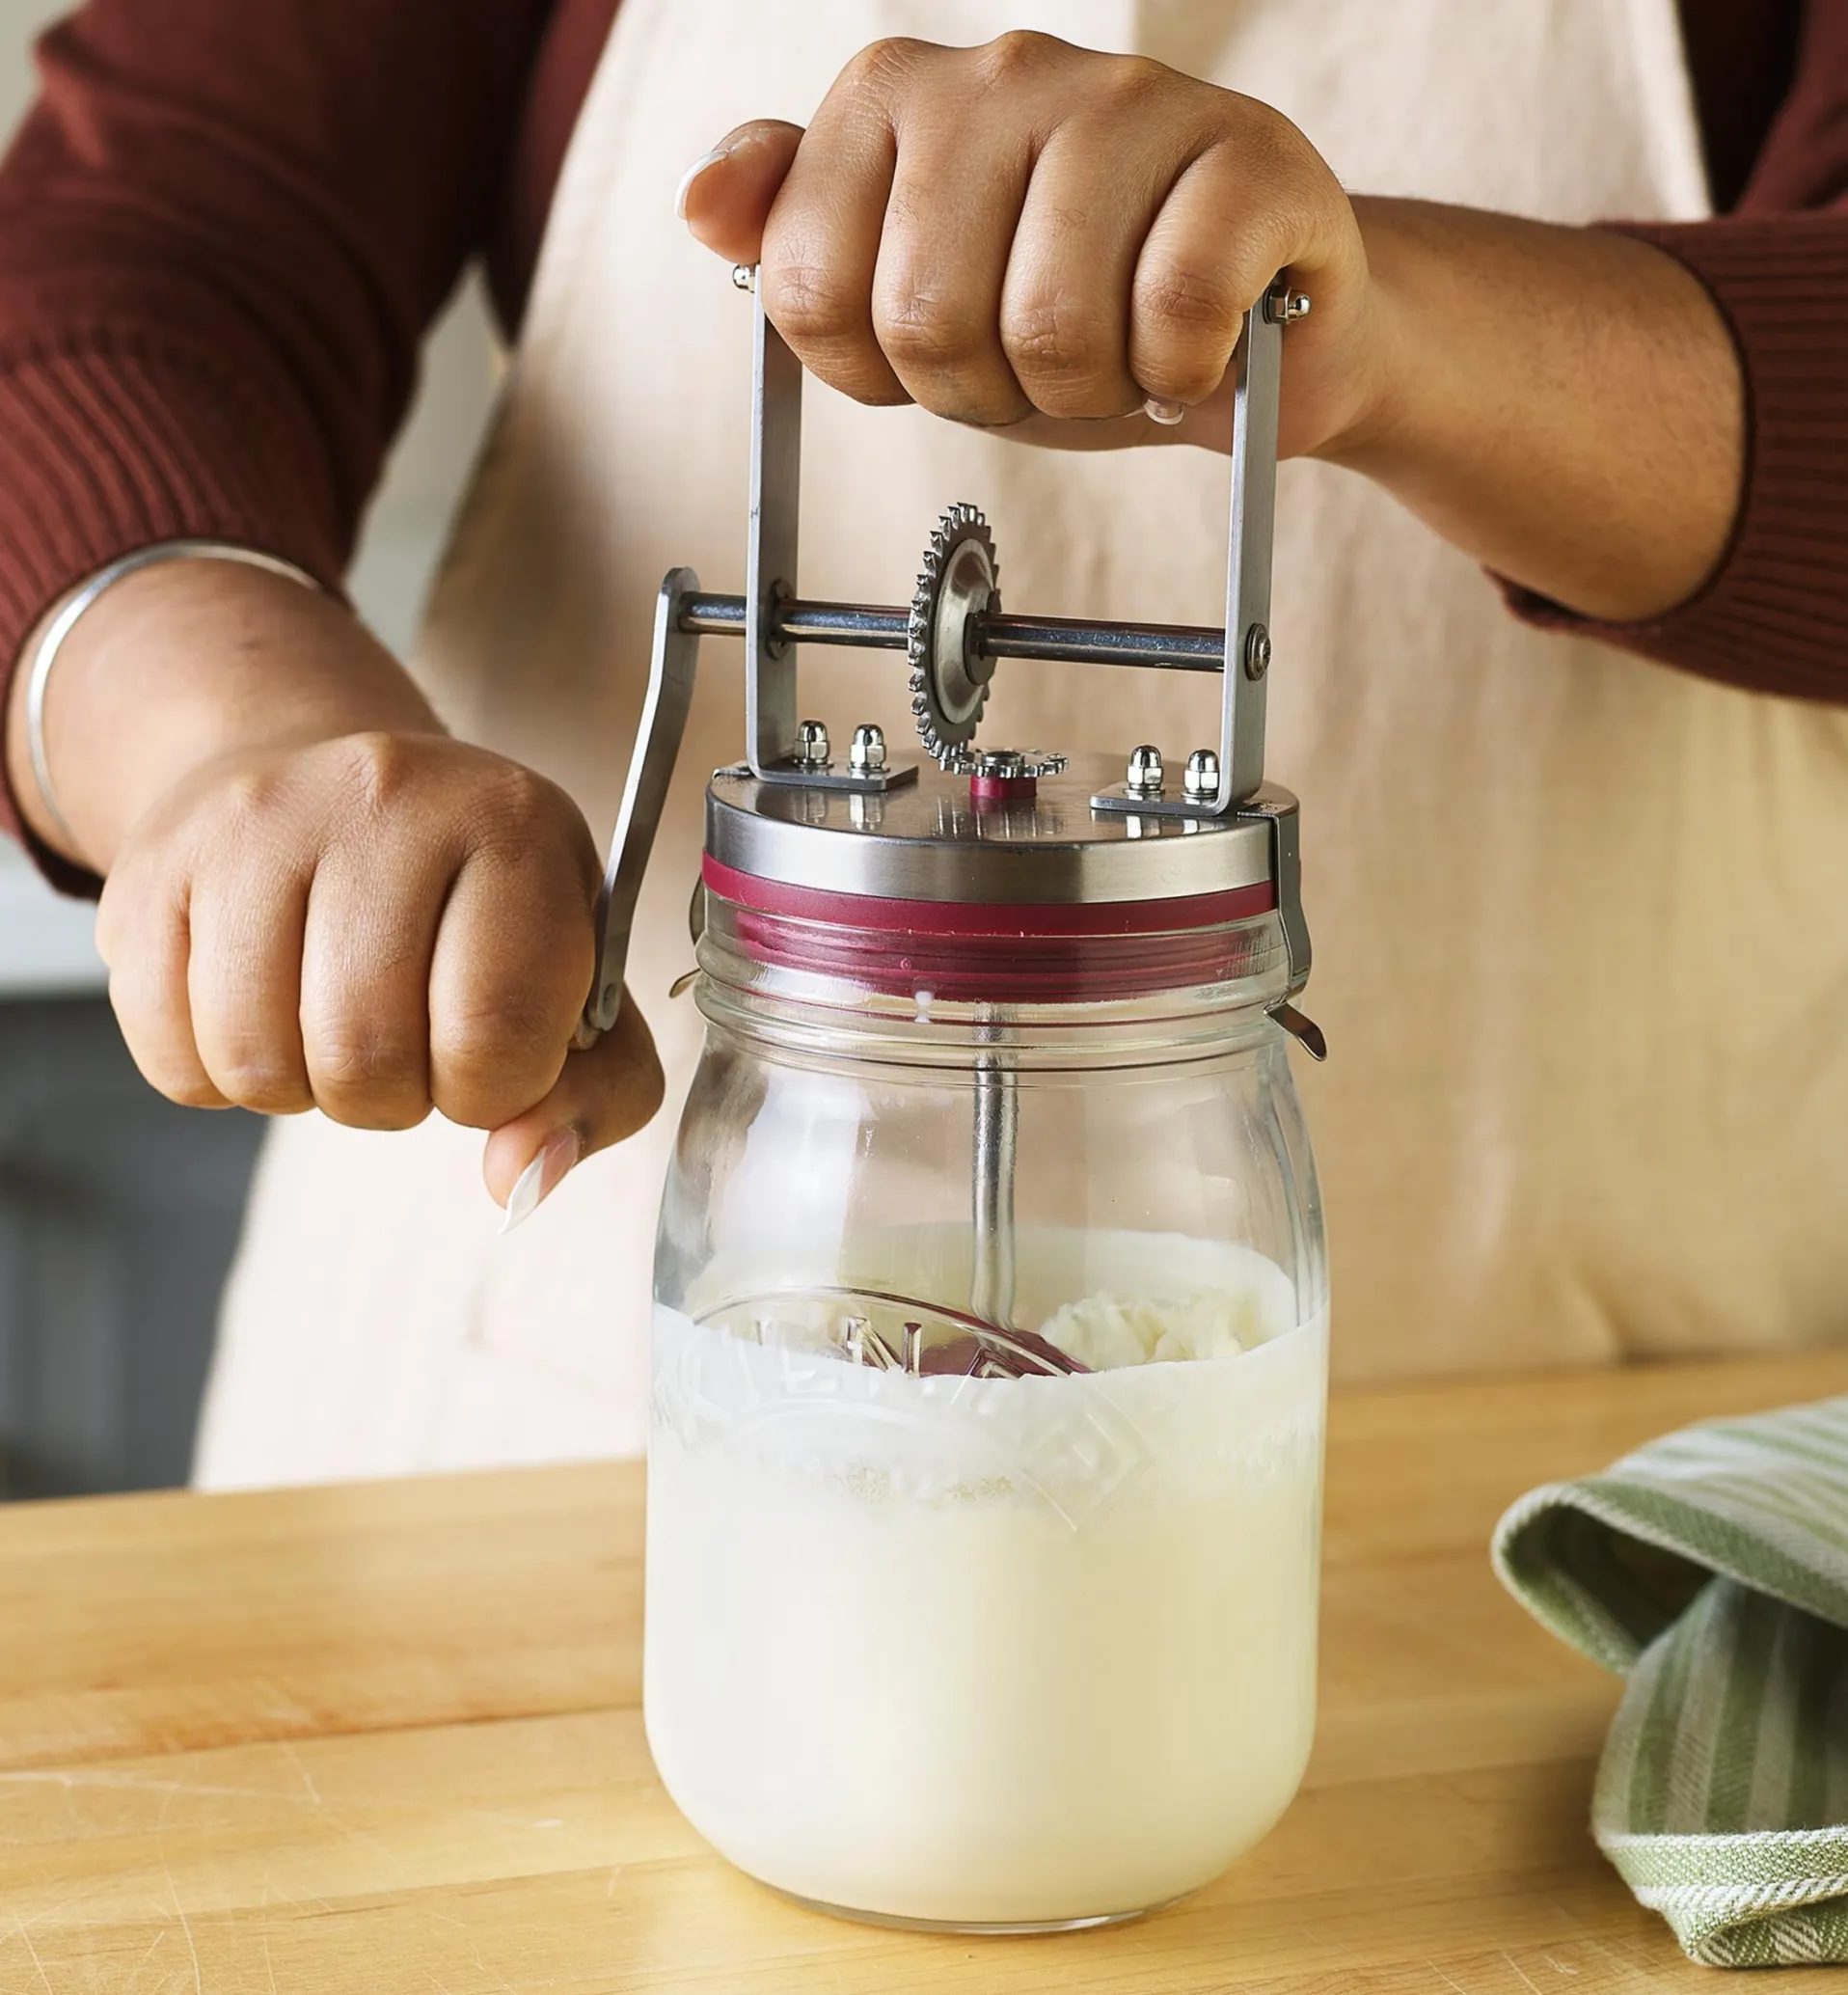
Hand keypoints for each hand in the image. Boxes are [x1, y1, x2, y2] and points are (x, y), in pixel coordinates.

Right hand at [97, 730, 661, 1212]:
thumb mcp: (577, 980)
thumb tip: (521, 1177)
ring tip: (334, 1025)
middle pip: (365, 1054)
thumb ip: (597, 1093)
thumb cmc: (471, 907)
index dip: (490, 1088)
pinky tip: (263, 1011)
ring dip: (304, 1089)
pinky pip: (172, 1051)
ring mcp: (257, 821)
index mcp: (513, 825)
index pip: (495, 1030)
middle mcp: (385, 797)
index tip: (486, 1056)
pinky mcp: (153, 865)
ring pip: (257, 1060)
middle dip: (394, 1096)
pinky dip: (219, 1075)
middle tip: (408, 1044)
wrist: (330, 789)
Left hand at [680, 33, 1742, 621]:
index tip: (945, 355)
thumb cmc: (1081, 313)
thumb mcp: (913, 296)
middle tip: (1044, 370)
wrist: (1261, 335)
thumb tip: (701, 205)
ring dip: (1089, 393)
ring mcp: (1129, 99)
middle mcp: (1002, 72)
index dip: (880, 373)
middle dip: (987, 392)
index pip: (812, 291)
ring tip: (1120, 361)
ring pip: (1049, 320)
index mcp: (895, 98)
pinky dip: (1180, 374)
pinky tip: (1194, 354)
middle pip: (925, 317)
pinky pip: (1173, 307)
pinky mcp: (1248, 154)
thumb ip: (797, 243)